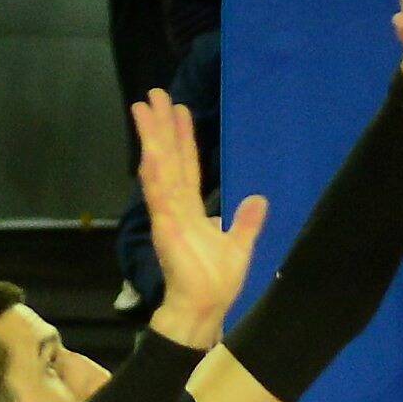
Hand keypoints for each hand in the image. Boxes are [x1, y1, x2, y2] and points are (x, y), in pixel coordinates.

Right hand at [132, 88, 266, 344]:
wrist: (204, 308)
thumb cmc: (217, 282)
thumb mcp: (240, 245)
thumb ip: (246, 222)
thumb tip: (259, 199)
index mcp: (191, 208)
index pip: (186, 165)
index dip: (182, 137)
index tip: (177, 110)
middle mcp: (175, 205)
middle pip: (168, 157)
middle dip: (160, 125)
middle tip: (153, 93)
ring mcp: (167, 213)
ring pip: (158, 167)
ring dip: (152, 138)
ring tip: (143, 107)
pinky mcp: (165, 226)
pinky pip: (158, 194)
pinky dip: (154, 172)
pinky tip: (149, 150)